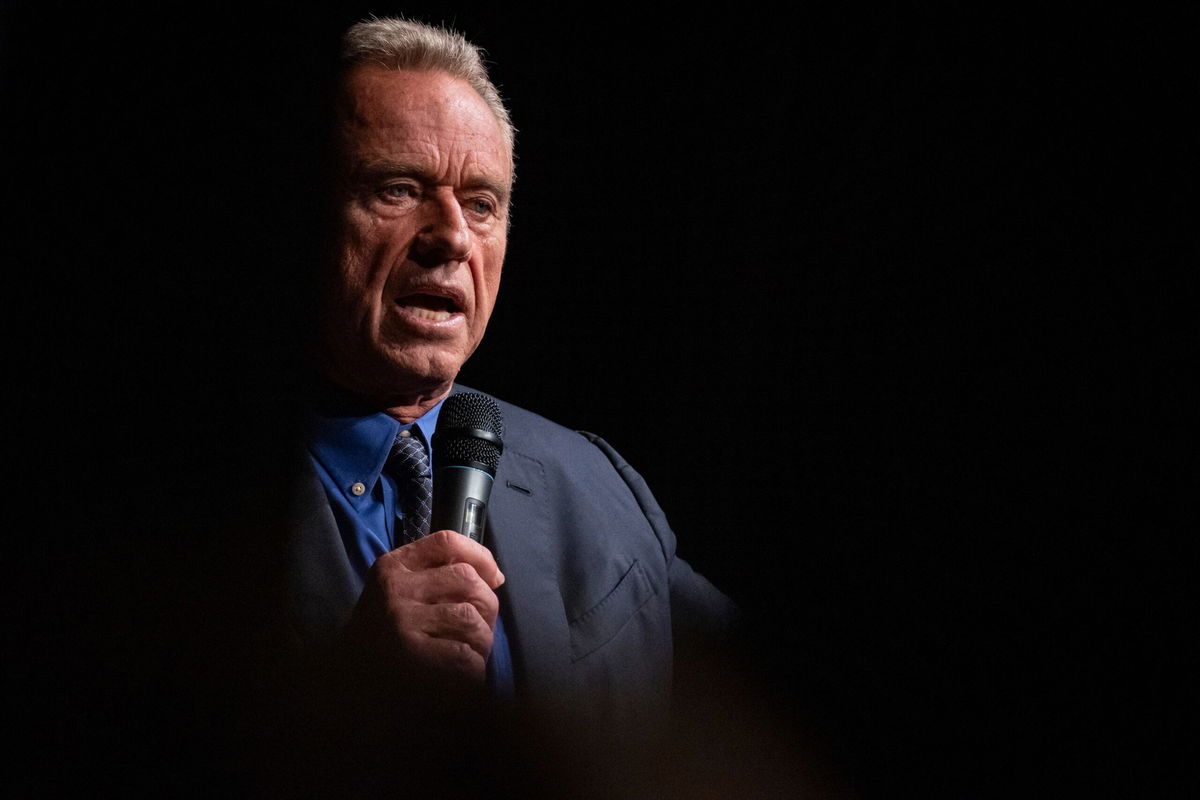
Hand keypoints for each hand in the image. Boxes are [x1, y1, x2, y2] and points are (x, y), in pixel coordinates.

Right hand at [344, 530, 504, 683]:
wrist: (346, 682)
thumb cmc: (381, 636)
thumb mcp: (395, 593)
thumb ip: (434, 576)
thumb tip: (494, 576)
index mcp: (392, 568)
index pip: (446, 542)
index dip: (480, 556)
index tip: (495, 578)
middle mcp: (395, 590)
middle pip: (467, 580)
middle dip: (487, 606)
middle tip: (480, 630)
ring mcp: (401, 623)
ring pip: (470, 618)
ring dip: (482, 640)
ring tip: (471, 654)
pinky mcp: (411, 657)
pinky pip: (464, 655)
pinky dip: (473, 668)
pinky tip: (462, 675)